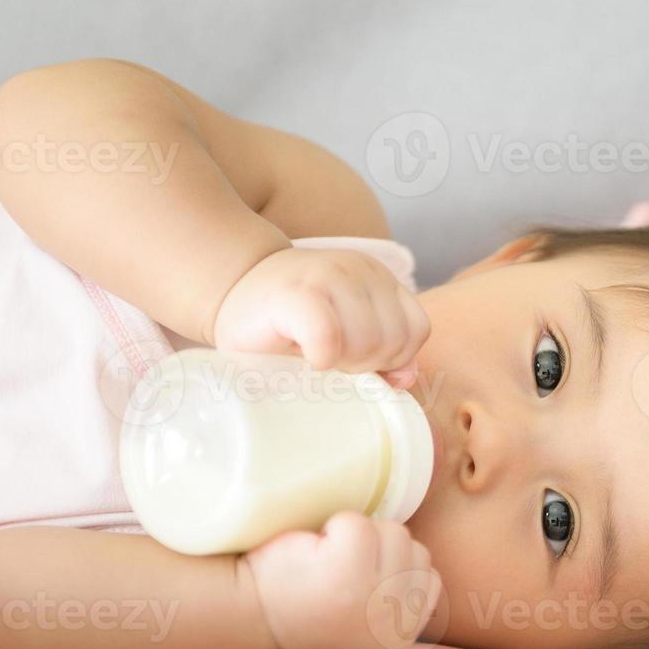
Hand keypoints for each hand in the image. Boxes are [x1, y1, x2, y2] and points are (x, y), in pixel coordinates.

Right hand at [212, 246, 429, 388]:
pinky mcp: (295, 293)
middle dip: (366, 365)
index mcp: (379, 279)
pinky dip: (321, 357)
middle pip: (394, 341)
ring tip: (316, 357)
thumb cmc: (289, 324)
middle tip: (331, 362)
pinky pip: (329, 337)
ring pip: (367, 341)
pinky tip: (307, 358)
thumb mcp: (346, 335)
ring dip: (343, 364)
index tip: (356, 362)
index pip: (416, 330)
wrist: (232, 292)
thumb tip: (406, 378)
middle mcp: (360, 270)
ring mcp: (328, 275)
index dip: (392, 359)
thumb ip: (382, 353)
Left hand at [240, 511, 441, 648]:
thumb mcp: (364, 619)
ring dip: (358, 535)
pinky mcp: (346, 571)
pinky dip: (333, 527)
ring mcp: (372, 598)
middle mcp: (392, 623)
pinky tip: (312, 552)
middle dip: (378, 548)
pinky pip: (358, 523)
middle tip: (336, 571)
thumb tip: (421, 561)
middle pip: (415, 550)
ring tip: (325, 560)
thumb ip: (396, 600)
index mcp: (399, 639)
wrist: (248, 614)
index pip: (429, 579)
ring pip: (393, 532)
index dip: (394, 565)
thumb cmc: (303, 608)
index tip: (358, 579)